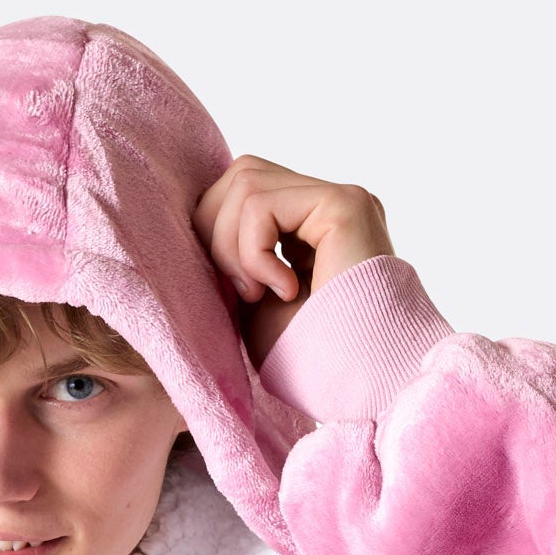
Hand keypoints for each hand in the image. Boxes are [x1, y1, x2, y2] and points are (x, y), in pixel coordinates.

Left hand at [192, 156, 393, 367]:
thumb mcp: (254, 300)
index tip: (238, 292)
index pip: (245, 190)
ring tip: (260, 294)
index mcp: (312, 225)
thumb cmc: (309, 357)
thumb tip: (198, 218)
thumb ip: (235, 256)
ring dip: (234, 248)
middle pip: (243, 173)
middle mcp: (328, 204)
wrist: (357, 380)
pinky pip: (262, 204)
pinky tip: (285, 290)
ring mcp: (340, 198)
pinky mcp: (342, 203)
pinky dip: (254, 253)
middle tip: (243, 292)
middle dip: (217, 231)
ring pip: (247, 184)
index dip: (218, 231)